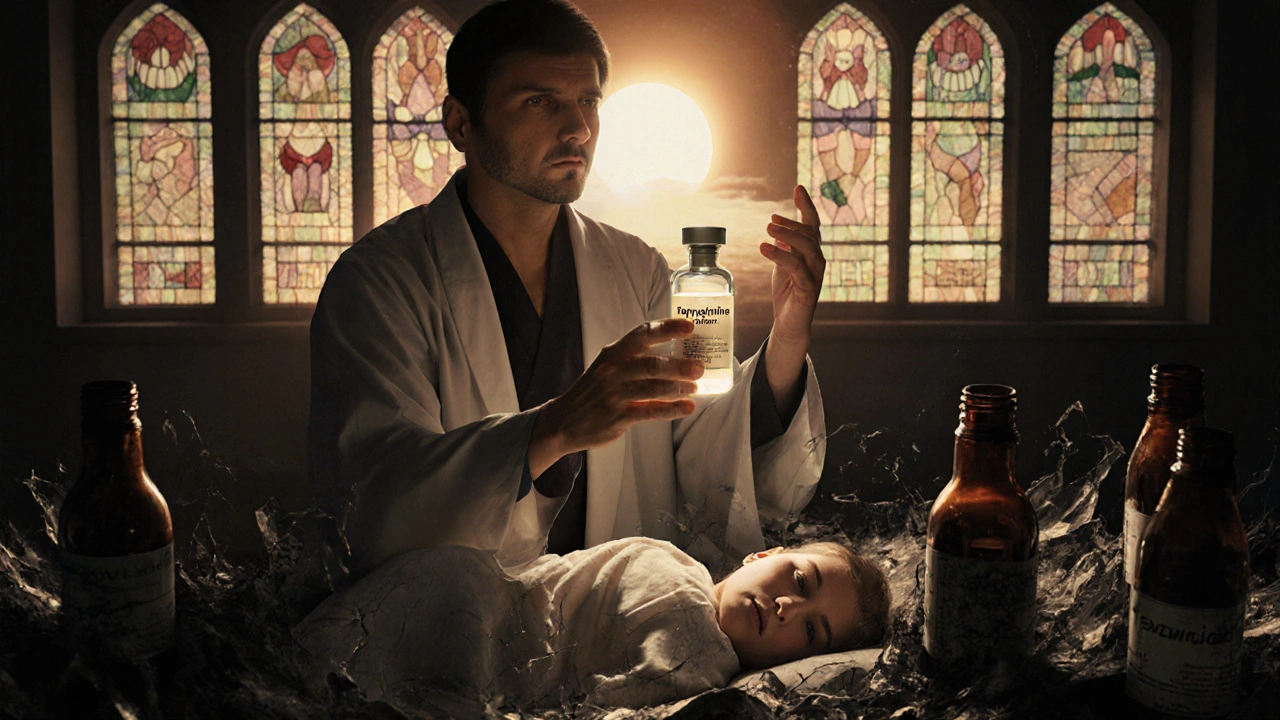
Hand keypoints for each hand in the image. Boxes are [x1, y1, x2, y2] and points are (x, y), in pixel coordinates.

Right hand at [528, 319, 703, 477]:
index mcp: (613, 353)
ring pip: (653, 388)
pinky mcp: (617, 416)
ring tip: (695, 387)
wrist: (563, 421)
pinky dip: (671, 409)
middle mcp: (613, 371)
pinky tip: (686, 407)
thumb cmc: (593, 391)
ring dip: (678, 387)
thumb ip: (635, 360)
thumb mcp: (607, 367)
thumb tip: (676, 358)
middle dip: (679, 365)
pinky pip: (650, 411)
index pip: (642, 334)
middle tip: (700, 367)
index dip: (667, 328)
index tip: (689, 326)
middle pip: (651, 364)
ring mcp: (614, 394)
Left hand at [761, 185, 824, 345]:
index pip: (812, 224)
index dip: (806, 205)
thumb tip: (777, 230)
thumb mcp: (783, 264)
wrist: (789, 323)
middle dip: (792, 223)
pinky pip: (797, 267)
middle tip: (771, 219)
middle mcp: (817, 261)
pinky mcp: (808, 289)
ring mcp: (815, 274)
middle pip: (810, 234)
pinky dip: (781, 255)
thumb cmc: (787, 293)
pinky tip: (765, 247)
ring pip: (806, 247)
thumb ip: (783, 247)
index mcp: (811, 253)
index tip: (797, 187)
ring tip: (768, 229)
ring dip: (787, 235)